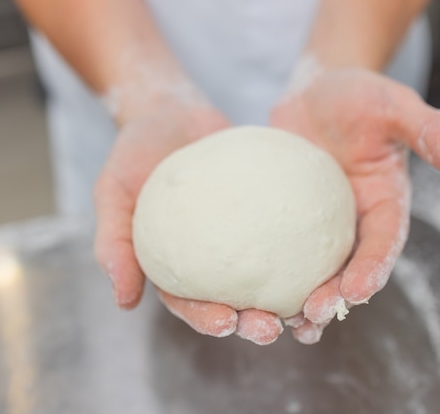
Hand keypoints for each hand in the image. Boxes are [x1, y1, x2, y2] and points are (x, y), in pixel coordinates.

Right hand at [93, 99, 284, 344]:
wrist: (170, 112)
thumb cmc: (136, 152)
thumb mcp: (113, 191)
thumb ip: (113, 241)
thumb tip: (123, 301)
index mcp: (176, 265)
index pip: (190, 303)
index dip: (207, 318)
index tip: (226, 322)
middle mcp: (212, 258)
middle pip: (234, 301)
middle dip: (253, 322)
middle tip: (273, 327)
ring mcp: (242, 236)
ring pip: (268, 276)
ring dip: (288, 299)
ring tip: (308, 306)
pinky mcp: (267, 211)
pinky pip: (287, 231)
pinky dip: (305, 248)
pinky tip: (326, 255)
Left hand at [270, 68, 439, 342]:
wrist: (316, 90)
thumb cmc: (359, 94)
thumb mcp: (396, 107)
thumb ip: (433, 133)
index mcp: (385, 204)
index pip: (383, 244)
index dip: (373, 270)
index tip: (355, 292)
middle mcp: (353, 221)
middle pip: (346, 270)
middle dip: (332, 299)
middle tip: (309, 318)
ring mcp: (317, 223)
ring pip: (311, 270)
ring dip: (299, 300)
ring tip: (279, 324)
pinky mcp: (286, 218)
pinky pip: (276, 248)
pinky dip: (267, 271)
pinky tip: (244, 289)